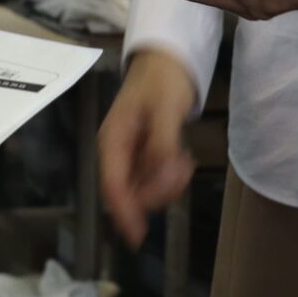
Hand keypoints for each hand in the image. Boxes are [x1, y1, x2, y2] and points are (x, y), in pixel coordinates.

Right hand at [98, 49, 197, 247]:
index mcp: (112, 140)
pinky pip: (153, 177)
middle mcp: (116, 151)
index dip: (123, 212)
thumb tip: (162, 177)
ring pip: (143, 187)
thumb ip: (162, 145)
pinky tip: (182, 160)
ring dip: (165, 185)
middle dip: (156, 192)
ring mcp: (130, 153)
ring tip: (185, 161)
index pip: (112, 185)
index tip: (137, 236)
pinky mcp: (143, 153)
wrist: (165, 60)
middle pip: (129, 191)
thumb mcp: (164, 110)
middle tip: (182, 172)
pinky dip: (168, 177)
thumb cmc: (161, 81)